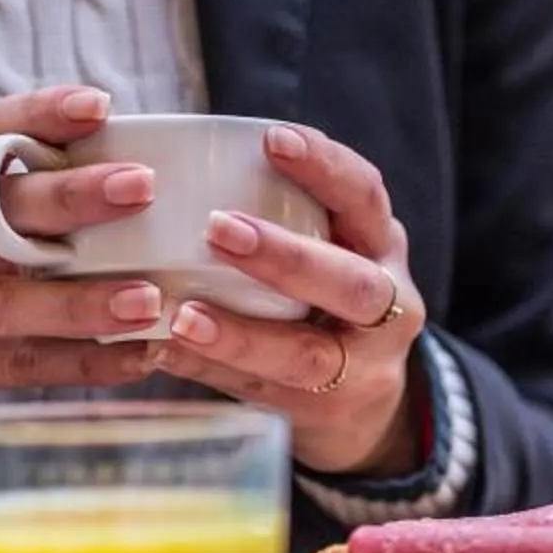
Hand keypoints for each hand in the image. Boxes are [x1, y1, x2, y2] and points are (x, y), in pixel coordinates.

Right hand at [0, 86, 170, 464]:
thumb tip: (109, 181)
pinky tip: (136, 359)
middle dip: (67, 196)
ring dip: (80, 300)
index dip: (35, 115)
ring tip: (149, 298)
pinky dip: (81, 363)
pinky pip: (15, 366)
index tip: (99, 105)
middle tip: (139, 187)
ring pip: (1, 300)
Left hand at [152, 122, 429, 476]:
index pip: (366, 198)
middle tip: (218, 228)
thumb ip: (284, 214)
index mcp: (383, 248)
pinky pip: (265, 395)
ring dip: (242, 335)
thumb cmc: (324, 297)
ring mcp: (363, 370)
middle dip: (287, 257)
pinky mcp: (325, 414)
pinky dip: (210, 372)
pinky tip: (163, 353)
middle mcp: (389, 308)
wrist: (366, 403)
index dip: (325, 167)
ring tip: (182, 316)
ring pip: (309, 356)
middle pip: (354, 284)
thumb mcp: (330, 248)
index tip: (272, 139)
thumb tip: (162, 162)